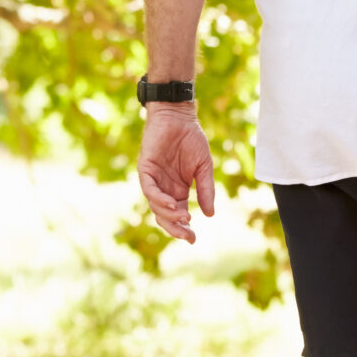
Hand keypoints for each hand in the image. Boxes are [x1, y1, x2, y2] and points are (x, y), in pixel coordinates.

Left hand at [137, 106, 216, 243]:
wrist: (179, 117)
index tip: (193, 239)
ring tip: (183, 217)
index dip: (184, 228)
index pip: (179, 215)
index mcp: (178, 190)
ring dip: (169, 214)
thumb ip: (205, 189)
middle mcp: (164, 188)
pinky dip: (159, 199)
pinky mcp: (145, 168)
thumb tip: (210, 214)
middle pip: (165, 215)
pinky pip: (149, 189)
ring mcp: (154, 179)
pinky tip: (172, 203)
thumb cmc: (192, 139)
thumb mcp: (204, 167)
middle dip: (175, 228)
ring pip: (156, 205)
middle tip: (187, 235)